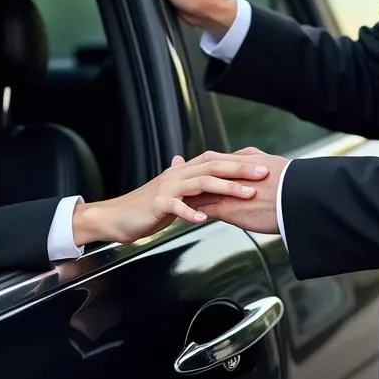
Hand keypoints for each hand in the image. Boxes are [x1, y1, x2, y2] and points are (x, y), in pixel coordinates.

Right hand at [72, 151, 268, 245]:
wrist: (116, 217)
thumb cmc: (144, 206)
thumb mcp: (168, 189)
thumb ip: (182, 176)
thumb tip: (185, 160)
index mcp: (184, 171)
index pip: (216, 161)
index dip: (239, 162)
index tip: (262, 166)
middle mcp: (178, 174)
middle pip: (213, 167)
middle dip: (240, 170)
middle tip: (262, 174)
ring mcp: (167, 189)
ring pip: (201, 183)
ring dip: (225, 188)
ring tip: (245, 194)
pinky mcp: (157, 204)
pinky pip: (177, 207)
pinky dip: (191, 212)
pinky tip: (204, 218)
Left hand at [185, 148, 288, 234]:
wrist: (298, 199)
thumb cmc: (294, 186)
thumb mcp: (276, 165)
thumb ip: (262, 160)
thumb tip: (257, 157)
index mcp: (247, 162)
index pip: (220, 162)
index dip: (208, 167)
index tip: (199, 170)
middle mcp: (234, 174)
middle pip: (205, 173)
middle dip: (193, 177)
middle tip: (181, 180)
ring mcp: (229, 191)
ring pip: (201, 190)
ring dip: (190, 194)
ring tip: (180, 198)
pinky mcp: (227, 209)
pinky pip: (204, 208)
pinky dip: (193, 211)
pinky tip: (187, 215)